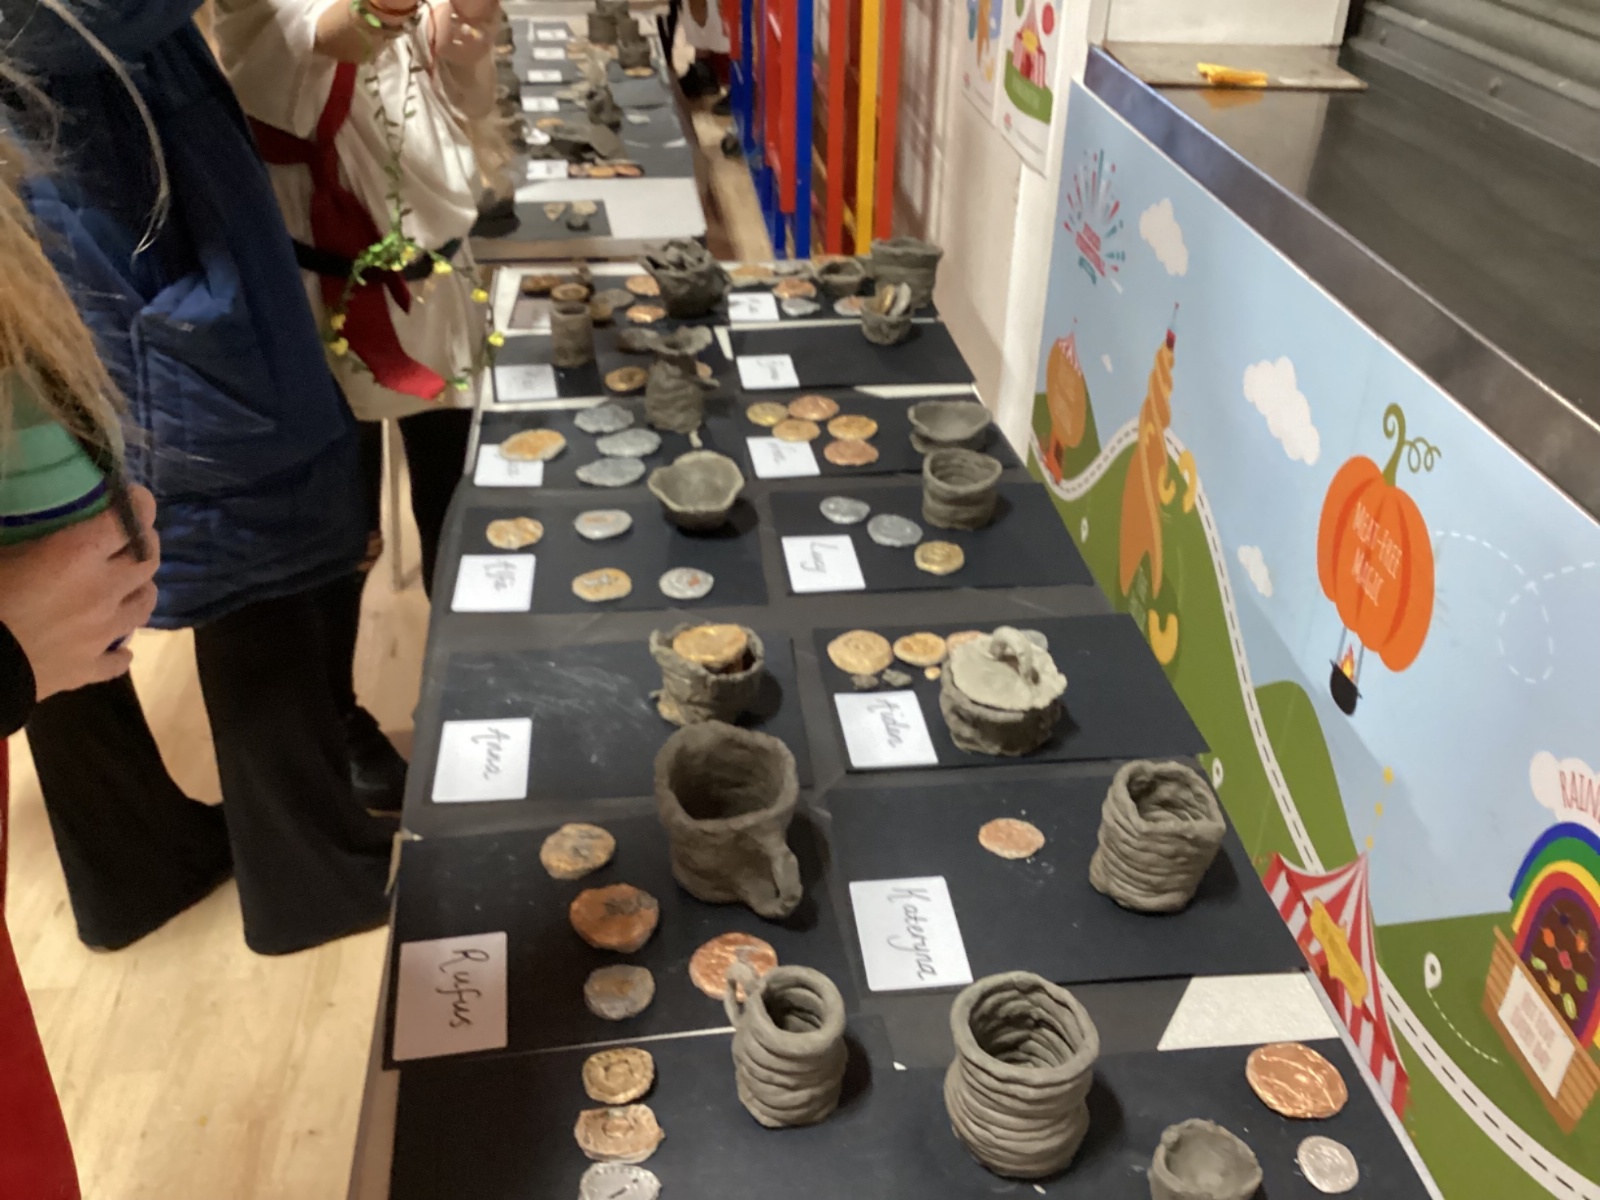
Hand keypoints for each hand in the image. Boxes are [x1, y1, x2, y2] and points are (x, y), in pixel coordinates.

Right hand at [0, 486, 160, 699]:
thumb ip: (33, 535)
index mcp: (77, 555)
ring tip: (129, 586)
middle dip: (145, 544)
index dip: (139, 506)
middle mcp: (101, 591)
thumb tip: (42, 530)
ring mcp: (101, 633)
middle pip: (147, 561)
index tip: (138, 499)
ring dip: (140, 591)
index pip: (127, 521)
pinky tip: (117, 649)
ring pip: (144, 607)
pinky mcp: (88, 668)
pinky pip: (118, 660)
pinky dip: (119, 652)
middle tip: (134, 539)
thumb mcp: (2, 551)